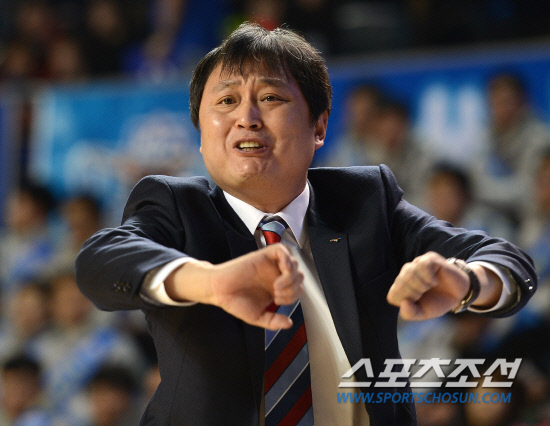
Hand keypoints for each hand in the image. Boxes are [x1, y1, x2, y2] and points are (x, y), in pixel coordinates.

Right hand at [166, 244, 303, 329]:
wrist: (218, 291)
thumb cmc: (235, 302)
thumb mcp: (257, 317)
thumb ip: (273, 321)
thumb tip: (289, 323)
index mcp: (276, 288)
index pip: (297, 287)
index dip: (293, 296)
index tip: (277, 301)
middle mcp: (275, 275)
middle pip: (299, 275)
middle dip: (293, 288)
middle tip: (277, 295)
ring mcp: (270, 265)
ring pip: (293, 262)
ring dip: (290, 277)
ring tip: (277, 287)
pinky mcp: (262, 255)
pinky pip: (281, 250)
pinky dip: (286, 260)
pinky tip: (279, 275)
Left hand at [386, 252, 469, 319]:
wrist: (459, 294)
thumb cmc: (438, 302)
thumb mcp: (423, 313)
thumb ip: (410, 313)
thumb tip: (403, 303)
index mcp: (400, 287)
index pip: (392, 296)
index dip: (406, 302)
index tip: (417, 302)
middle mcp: (405, 274)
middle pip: (400, 284)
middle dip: (414, 293)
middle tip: (425, 293)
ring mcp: (416, 264)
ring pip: (409, 272)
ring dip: (421, 285)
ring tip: (430, 286)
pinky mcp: (429, 258)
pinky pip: (422, 265)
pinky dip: (428, 277)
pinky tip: (434, 281)